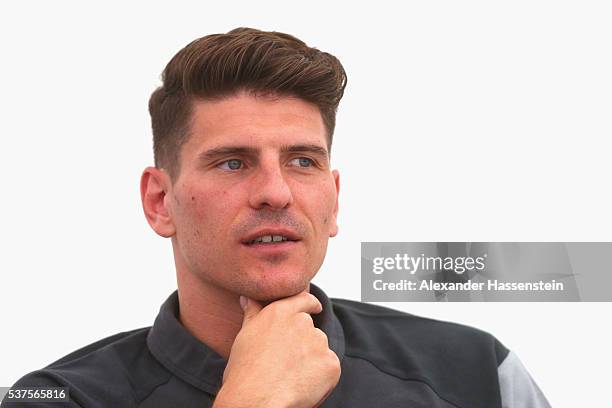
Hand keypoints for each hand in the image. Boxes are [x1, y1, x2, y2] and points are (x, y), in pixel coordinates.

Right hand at [213, 291, 340, 407]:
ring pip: (319, 350)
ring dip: (312, 360)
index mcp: (280, 312)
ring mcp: (318, 342)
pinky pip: (329, 368)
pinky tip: (303, 386)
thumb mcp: (246, 335)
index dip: (311, 304)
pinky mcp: (330, 363)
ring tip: (291, 377)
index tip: (316, 308)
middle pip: (311, 330)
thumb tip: (248, 297)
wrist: (256, 399)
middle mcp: (302, 322)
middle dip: (305, 343)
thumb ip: (253, 313)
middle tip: (288, 363)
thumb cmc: (245, 370)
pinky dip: (321, 377)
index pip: (304, 299)